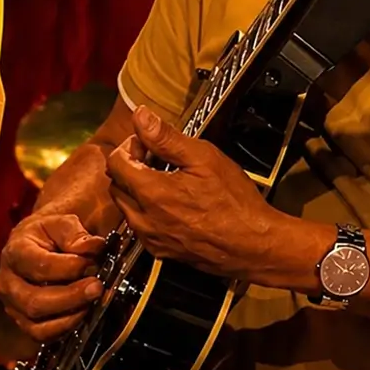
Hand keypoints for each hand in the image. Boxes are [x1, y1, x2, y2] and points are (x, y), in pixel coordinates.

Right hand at [0, 212, 105, 342]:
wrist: (38, 244)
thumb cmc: (49, 234)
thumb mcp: (62, 223)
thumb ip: (76, 234)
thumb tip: (92, 248)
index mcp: (15, 252)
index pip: (39, 266)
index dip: (68, 267)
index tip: (91, 263)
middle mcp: (7, 282)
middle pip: (34, 301)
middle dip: (70, 297)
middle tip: (96, 288)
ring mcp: (13, 305)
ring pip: (37, 325)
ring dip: (69, 317)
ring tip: (91, 303)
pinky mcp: (23, 322)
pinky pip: (42, 335)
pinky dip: (65, 328)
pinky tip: (82, 313)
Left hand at [106, 106, 324, 285]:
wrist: (254, 246)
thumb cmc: (234, 202)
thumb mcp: (204, 158)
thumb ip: (167, 138)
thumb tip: (141, 117)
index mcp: (150, 193)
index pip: (115, 163)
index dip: (129, 146)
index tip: (148, 143)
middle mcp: (143, 219)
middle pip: (115, 185)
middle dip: (129, 167)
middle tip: (155, 159)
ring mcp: (150, 239)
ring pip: (125, 207)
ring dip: (135, 189)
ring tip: (165, 180)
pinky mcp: (160, 252)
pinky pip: (140, 226)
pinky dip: (146, 211)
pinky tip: (172, 203)